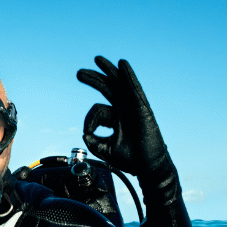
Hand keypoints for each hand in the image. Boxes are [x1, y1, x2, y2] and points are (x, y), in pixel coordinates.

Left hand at [76, 56, 169, 177]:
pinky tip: (122, 63)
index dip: (88, 121)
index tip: (87, 133)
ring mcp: (133, 107)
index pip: (96, 110)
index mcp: (114, 118)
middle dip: (94, 79)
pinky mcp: (143, 107)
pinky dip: (128, 75)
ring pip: (119, 84)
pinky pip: (134, 88)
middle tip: (79, 73)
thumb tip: (84, 134)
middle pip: (107, 88)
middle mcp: (123, 109)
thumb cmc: (130, 159)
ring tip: (96, 59)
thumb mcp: (105, 150)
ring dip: (108, 71)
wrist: (147, 166)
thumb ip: (93, 141)